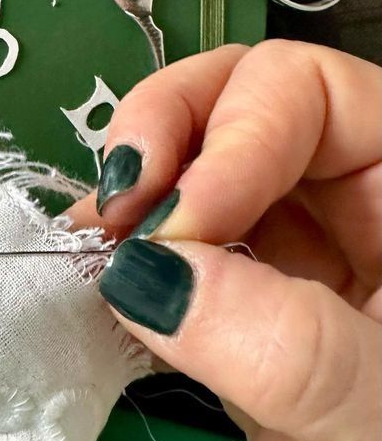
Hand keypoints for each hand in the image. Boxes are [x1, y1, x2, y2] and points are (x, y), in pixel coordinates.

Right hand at [71, 40, 381, 440]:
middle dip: (165, 133)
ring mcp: (289, 241)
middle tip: (119, 205)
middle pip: (240, 98)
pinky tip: (95, 268)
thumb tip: (148, 272)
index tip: (176, 222)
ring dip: (134, 186)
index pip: (311, 94)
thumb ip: (291, 346)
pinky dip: (124, 246)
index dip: (235, 134)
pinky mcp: (237, 292)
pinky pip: (173, 239)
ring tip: (94, 237)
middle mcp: (346, 195)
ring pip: (196, 160)